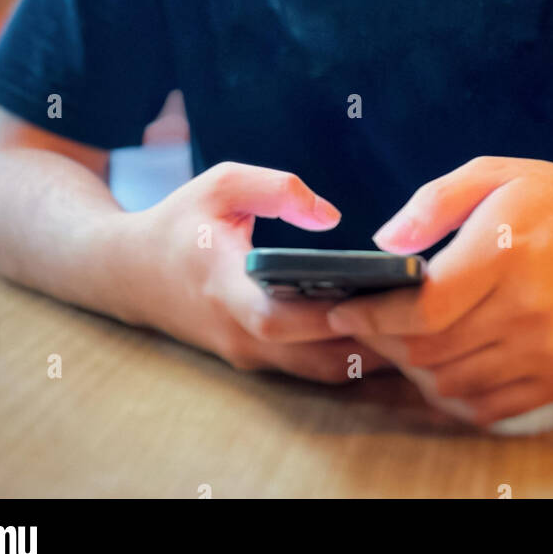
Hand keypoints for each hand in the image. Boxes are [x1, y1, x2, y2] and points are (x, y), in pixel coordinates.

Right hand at [118, 162, 393, 383]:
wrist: (129, 272)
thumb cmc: (182, 222)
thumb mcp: (221, 184)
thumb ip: (276, 188)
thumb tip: (330, 216)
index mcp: (225, 289)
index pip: (280, 318)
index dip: (331, 314)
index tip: (379, 295)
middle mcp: (239, 334)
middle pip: (316, 355)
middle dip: (370, 337)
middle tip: (423, 308)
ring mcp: (248, 354)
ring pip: (320, 370)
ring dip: (366, 351)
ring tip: (415, 316)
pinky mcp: (257, 360)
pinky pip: (311, 367)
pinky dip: (348, 353)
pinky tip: (385, 323)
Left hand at [324, 156, 552, 425]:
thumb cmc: (551, 199)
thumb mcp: (491, 173)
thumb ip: (432, 203)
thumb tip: (383, 244)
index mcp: (506, 252)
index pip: (424, 309)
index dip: (373, 318)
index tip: (343, 312)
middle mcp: (530, 308)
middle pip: (431, 353)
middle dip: (383, 344)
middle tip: (363, 327)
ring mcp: (550, 350)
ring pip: (453, 386)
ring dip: (413, 372)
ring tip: (399, 343)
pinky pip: (488, 407)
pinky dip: (452, 394)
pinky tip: (440, 365)